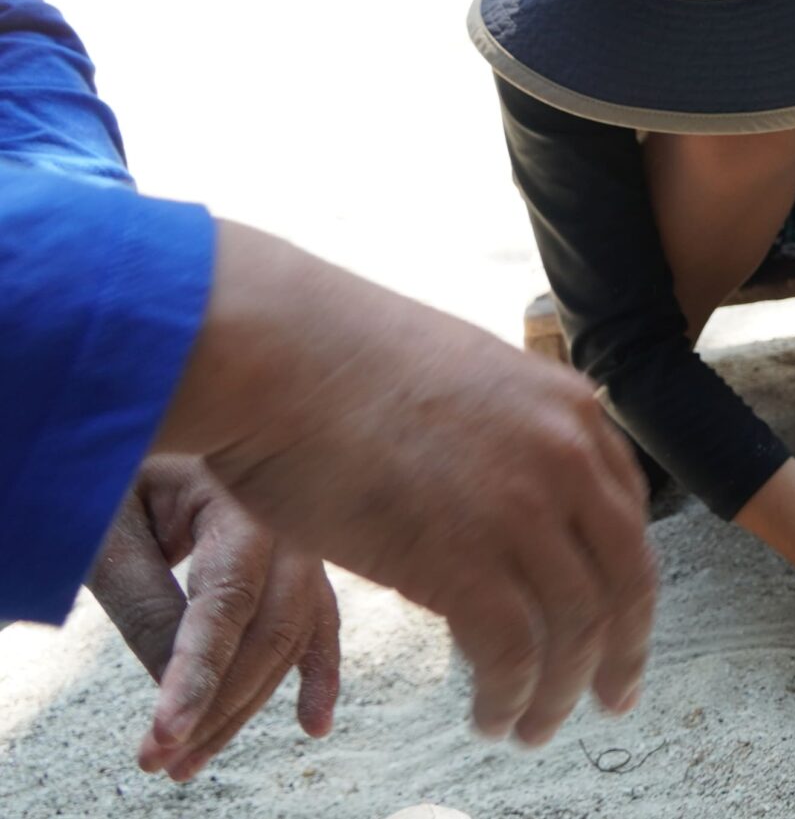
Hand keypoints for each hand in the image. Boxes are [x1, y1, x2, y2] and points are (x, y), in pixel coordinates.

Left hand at [86, 458, 338, 781]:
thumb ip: (146, 605)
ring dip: (245, 706)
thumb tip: (178, 693)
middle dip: (216, 705)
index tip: (166, 731)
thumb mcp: (112, 529)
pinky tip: (313, 722)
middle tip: (161, 762)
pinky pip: (320, 620)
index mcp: (244, 494)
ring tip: (189, 762)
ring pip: (291, 636)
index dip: (196, 672)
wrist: (162, 394)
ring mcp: (306, 536)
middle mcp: (291, 518)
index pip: (225, 600)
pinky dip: (317, 672)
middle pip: (270, 630)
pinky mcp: (302, 554)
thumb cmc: (122, 459)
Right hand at [166, 221, 657, 748]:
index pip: (630, 520)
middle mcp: (566, 458)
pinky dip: (509, 697)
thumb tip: (506, 502)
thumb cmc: (336, 364)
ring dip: (556, 693)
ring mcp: (522, 508)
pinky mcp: (464, 557)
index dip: (629, 589)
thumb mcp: (464, 384)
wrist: (275, 352)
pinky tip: (490, 718)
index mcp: (572, 412)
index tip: (622, 633)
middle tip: (610, 701)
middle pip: (625, 580)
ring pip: (576, 627)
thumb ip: (507, 438)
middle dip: (621, 652)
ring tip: (529, 729)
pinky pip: (514, 652)